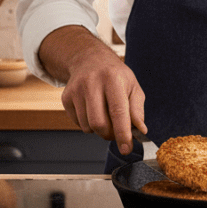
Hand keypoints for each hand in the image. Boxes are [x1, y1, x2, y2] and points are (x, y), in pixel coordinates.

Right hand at [38, 26, 146, 155]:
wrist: (90, 59)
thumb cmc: (115, 75)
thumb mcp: (132, 86)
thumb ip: (137, 109)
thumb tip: (140, 130)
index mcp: (112, 79)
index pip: (117, 112)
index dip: (123, 133)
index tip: (127, 149)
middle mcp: (92, 83)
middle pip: (99, 123)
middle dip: (110, 135)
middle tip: (117, 132)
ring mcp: (76, 90)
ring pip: (88, 127)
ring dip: (99, 130)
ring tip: (105, 115)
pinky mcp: (66, 97)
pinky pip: (78, 124)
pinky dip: (88, 124)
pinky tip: (93, 110)